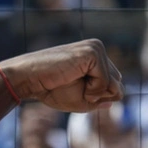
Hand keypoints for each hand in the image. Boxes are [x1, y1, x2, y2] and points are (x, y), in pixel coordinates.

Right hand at [0, 39, 123, 112]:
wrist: (28, 78)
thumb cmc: (51, 89)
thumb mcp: (81, 99)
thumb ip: (102, 97)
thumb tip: (120, 95)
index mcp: (96, 57)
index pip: (115, 86)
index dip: (98, 97)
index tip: (75, 89)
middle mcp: (98, 49)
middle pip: (118, 87)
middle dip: (98, 96)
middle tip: (73, 86)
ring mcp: (97, 48)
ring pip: (115, 86)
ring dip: (94, 93)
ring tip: (73, 81)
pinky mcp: (93, 52)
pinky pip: (106, 83)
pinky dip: (92, 90)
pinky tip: (74, 78)